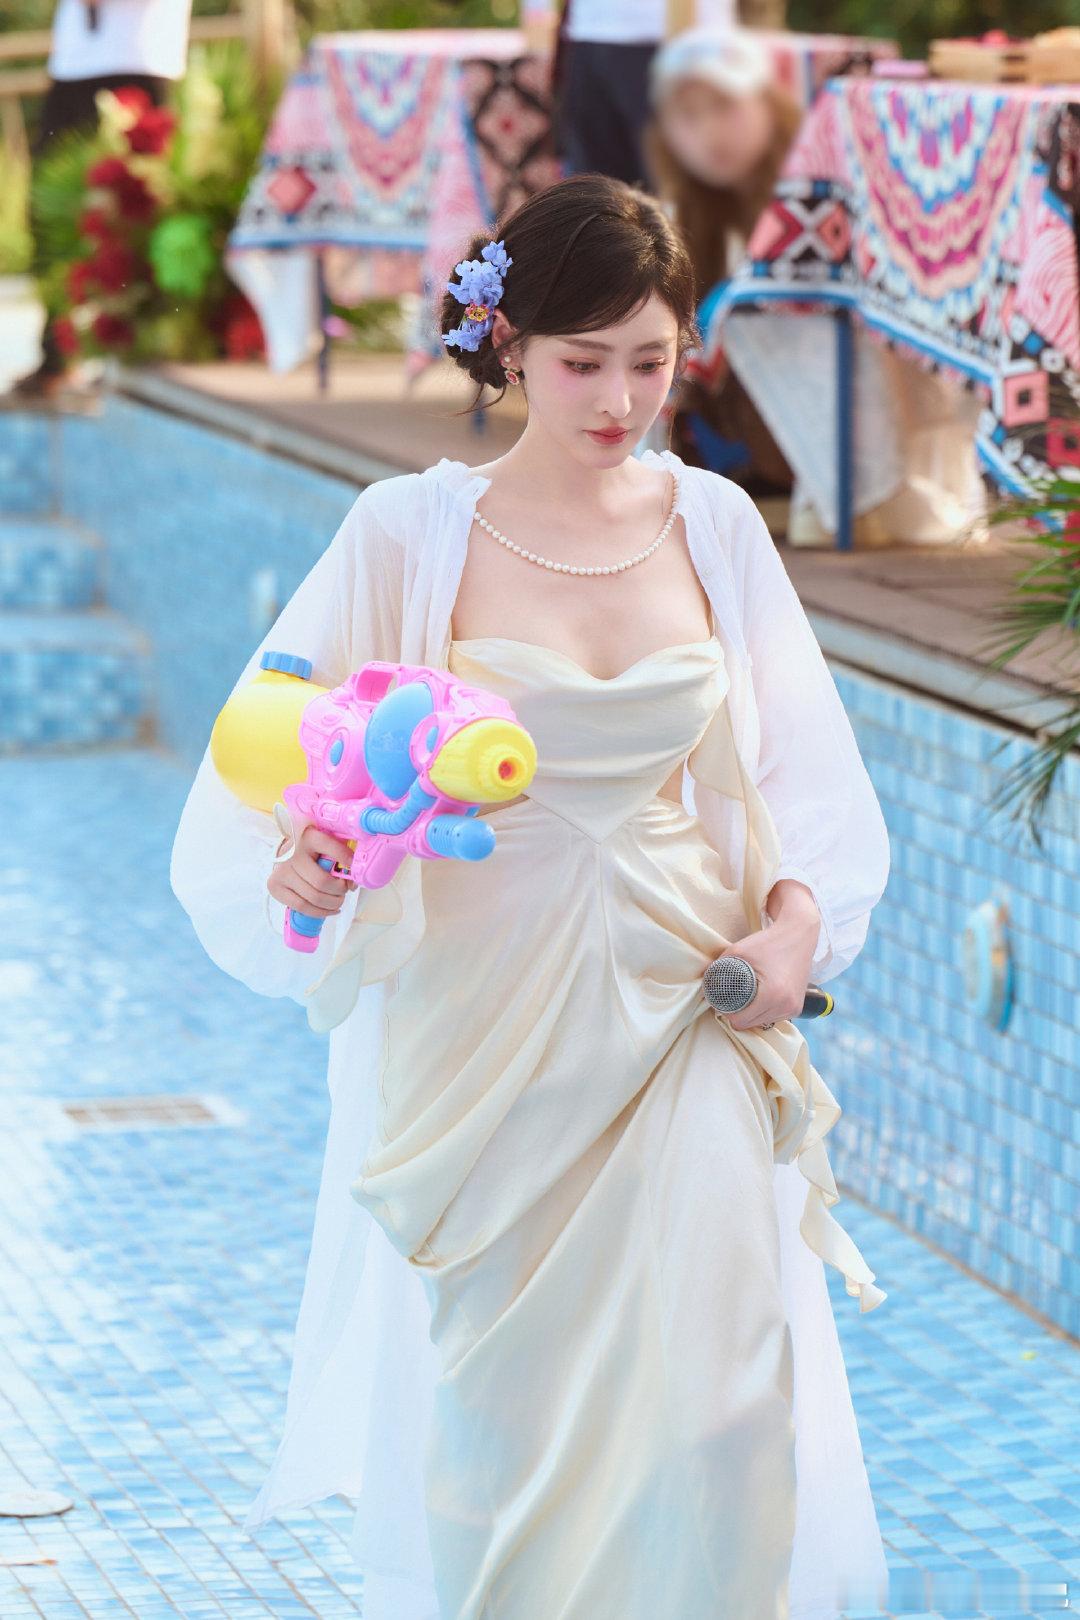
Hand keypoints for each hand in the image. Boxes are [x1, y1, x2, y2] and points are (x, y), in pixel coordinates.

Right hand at [267, 823, 357, 918]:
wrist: (285, 854)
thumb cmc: (313, 852)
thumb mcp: (328, 846)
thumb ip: (342, 856)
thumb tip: (352, 880)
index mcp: (309, 837)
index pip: (332, 849)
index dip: (348, 862)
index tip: (355, 872)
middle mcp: (292, 853)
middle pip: (323, 882)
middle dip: (340, 891)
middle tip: (345, 890)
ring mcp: (281, 870)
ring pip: (314, 897)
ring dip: (332, 903)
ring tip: (338, 901)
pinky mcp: (275, 886)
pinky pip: (301, 906)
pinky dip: (320, 912)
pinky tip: (329, 909)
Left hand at [713, 913, 817, 1032]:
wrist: (799, 935)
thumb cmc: (768, 942)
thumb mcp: (739, 951)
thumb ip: (719, 968)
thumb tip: (705, 983)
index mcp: (772, 995)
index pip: (740, 1021)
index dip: (727, 1012)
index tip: (723, 999)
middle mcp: (786, 1006)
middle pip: (750, 1024)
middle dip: (739, 1014)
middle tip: (732, 996)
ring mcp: (794, 1009)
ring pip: (762, 1023)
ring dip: (752, 1014)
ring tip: (747, 996)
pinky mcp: (798, 1007)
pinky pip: (774, 1017)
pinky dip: (764, 1011)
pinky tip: (760, 998)